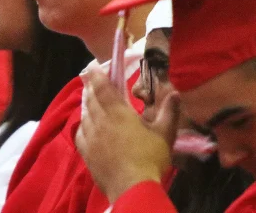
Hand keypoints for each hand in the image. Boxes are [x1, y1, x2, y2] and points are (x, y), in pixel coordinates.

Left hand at [76, 66, 179, 202]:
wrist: (133, 189)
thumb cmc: (150, 158)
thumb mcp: (165, 134)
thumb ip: (169, 112)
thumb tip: (175, 93)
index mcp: (118, 113)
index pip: (103, 88)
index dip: (97, 75)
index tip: (92, 67)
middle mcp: (101, 122)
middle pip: (91, 99)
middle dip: (90, 87)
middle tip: (91, 80)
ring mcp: (91, 138)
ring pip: (84, 115)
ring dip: (86, 105)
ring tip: (90, 100)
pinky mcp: (87, 153)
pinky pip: (80, 133)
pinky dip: (83, 125)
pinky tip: (86, 126)